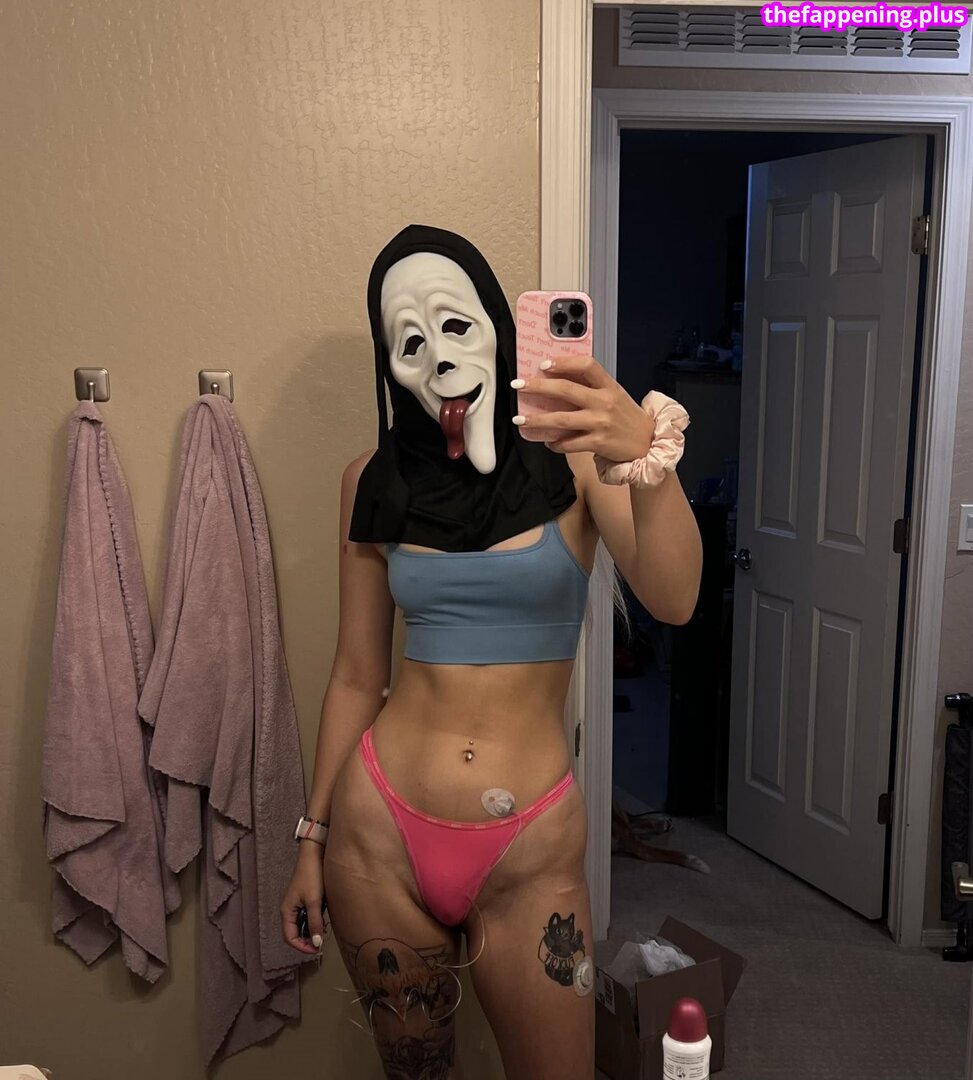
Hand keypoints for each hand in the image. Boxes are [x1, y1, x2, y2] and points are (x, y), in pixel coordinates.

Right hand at [280, 842, 327, 954]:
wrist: (314, 854)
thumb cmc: (312, 876)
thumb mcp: (314, 901)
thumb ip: (315, 923)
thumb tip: (316, 943)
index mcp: (287, 911)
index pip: (289, 937)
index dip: (302, 947)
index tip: (316, 950)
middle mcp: (289, 909)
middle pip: (294, 933)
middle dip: (307, 940)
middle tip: (321, 944)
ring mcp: (296, 904)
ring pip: (301, 925)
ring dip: (311, 931)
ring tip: (323, 932)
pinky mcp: (304, 899)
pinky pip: (306, 916)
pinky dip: (314, 921)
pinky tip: (324, 920)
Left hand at [513, 355, 652, 462]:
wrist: (647, 444)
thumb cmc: (627, 418)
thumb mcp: (614, 395)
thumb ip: (592, 388)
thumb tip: (558, 380)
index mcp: (609, 386)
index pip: (586, 365)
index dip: (563, 362)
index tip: (544, 364)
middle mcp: (604, 402)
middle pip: (566, 389)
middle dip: (538, 386)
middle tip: (519, 386)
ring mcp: (600, 423)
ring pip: (561, 418)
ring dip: (537, 420)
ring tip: (521, 420)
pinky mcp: (598, 442)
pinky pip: (569, 443)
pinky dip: (555, 443)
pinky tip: (548, 442)